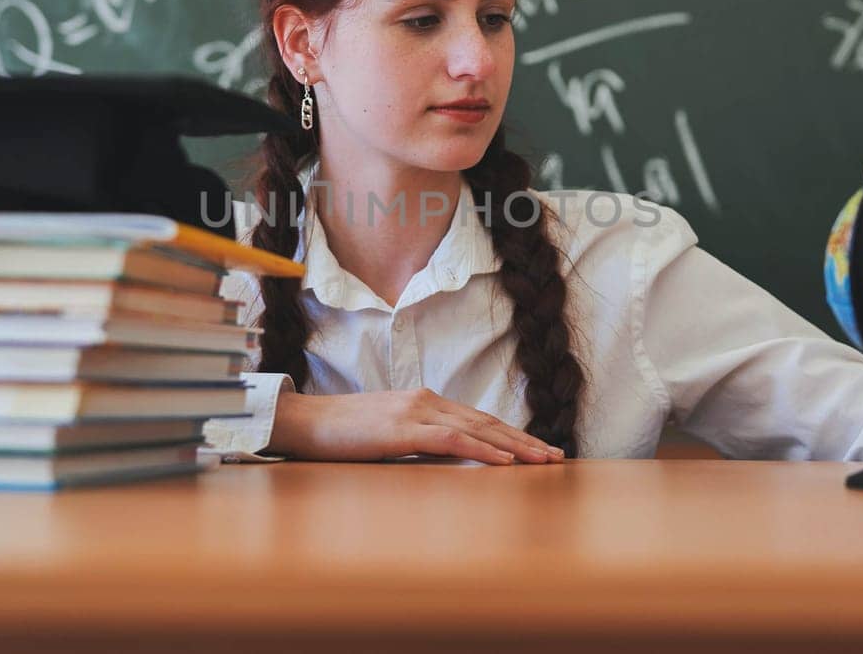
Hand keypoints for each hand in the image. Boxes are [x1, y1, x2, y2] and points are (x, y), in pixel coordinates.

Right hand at [266, 388, 565, 464]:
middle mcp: (427, 401)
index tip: (539, 449)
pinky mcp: (403, 429)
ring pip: (478, 429)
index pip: (479, 419)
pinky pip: (453, 440)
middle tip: (557, 456)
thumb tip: (444, 457)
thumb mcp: (387, 434)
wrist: (305, 422)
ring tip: (543, 460)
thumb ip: (417, 440)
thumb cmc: (341, 433)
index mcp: (424, 402)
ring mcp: (416, 412)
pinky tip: (505, 461)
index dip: (512, 434)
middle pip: (487, 422)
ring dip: (515, 446)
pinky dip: (483, 450)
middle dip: (525, 440)